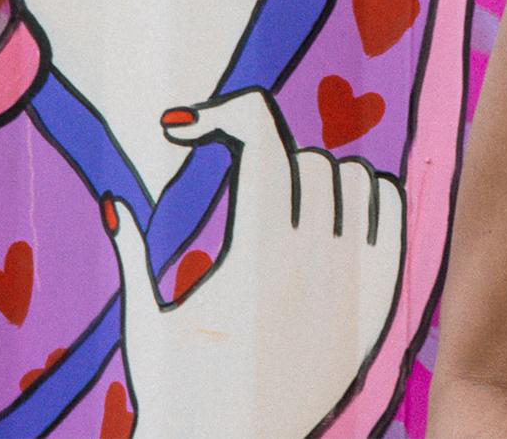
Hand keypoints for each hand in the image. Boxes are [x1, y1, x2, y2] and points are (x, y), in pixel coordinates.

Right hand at [104, 90, 404, 438]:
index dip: (224, 113)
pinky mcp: (383, 298)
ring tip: (286, 208)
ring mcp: (355, 279)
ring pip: (353, 176)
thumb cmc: (181, 394)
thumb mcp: (147, 326)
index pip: (259, 141)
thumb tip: (114, 200)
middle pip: (305, 157)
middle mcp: (312, 262)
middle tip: (239, 194)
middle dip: (266, 161)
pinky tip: (330, 220)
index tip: (183, 127)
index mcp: (254, 258)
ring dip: (320, 177)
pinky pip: (392, 208)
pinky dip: (365, 198)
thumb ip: (131, 254)